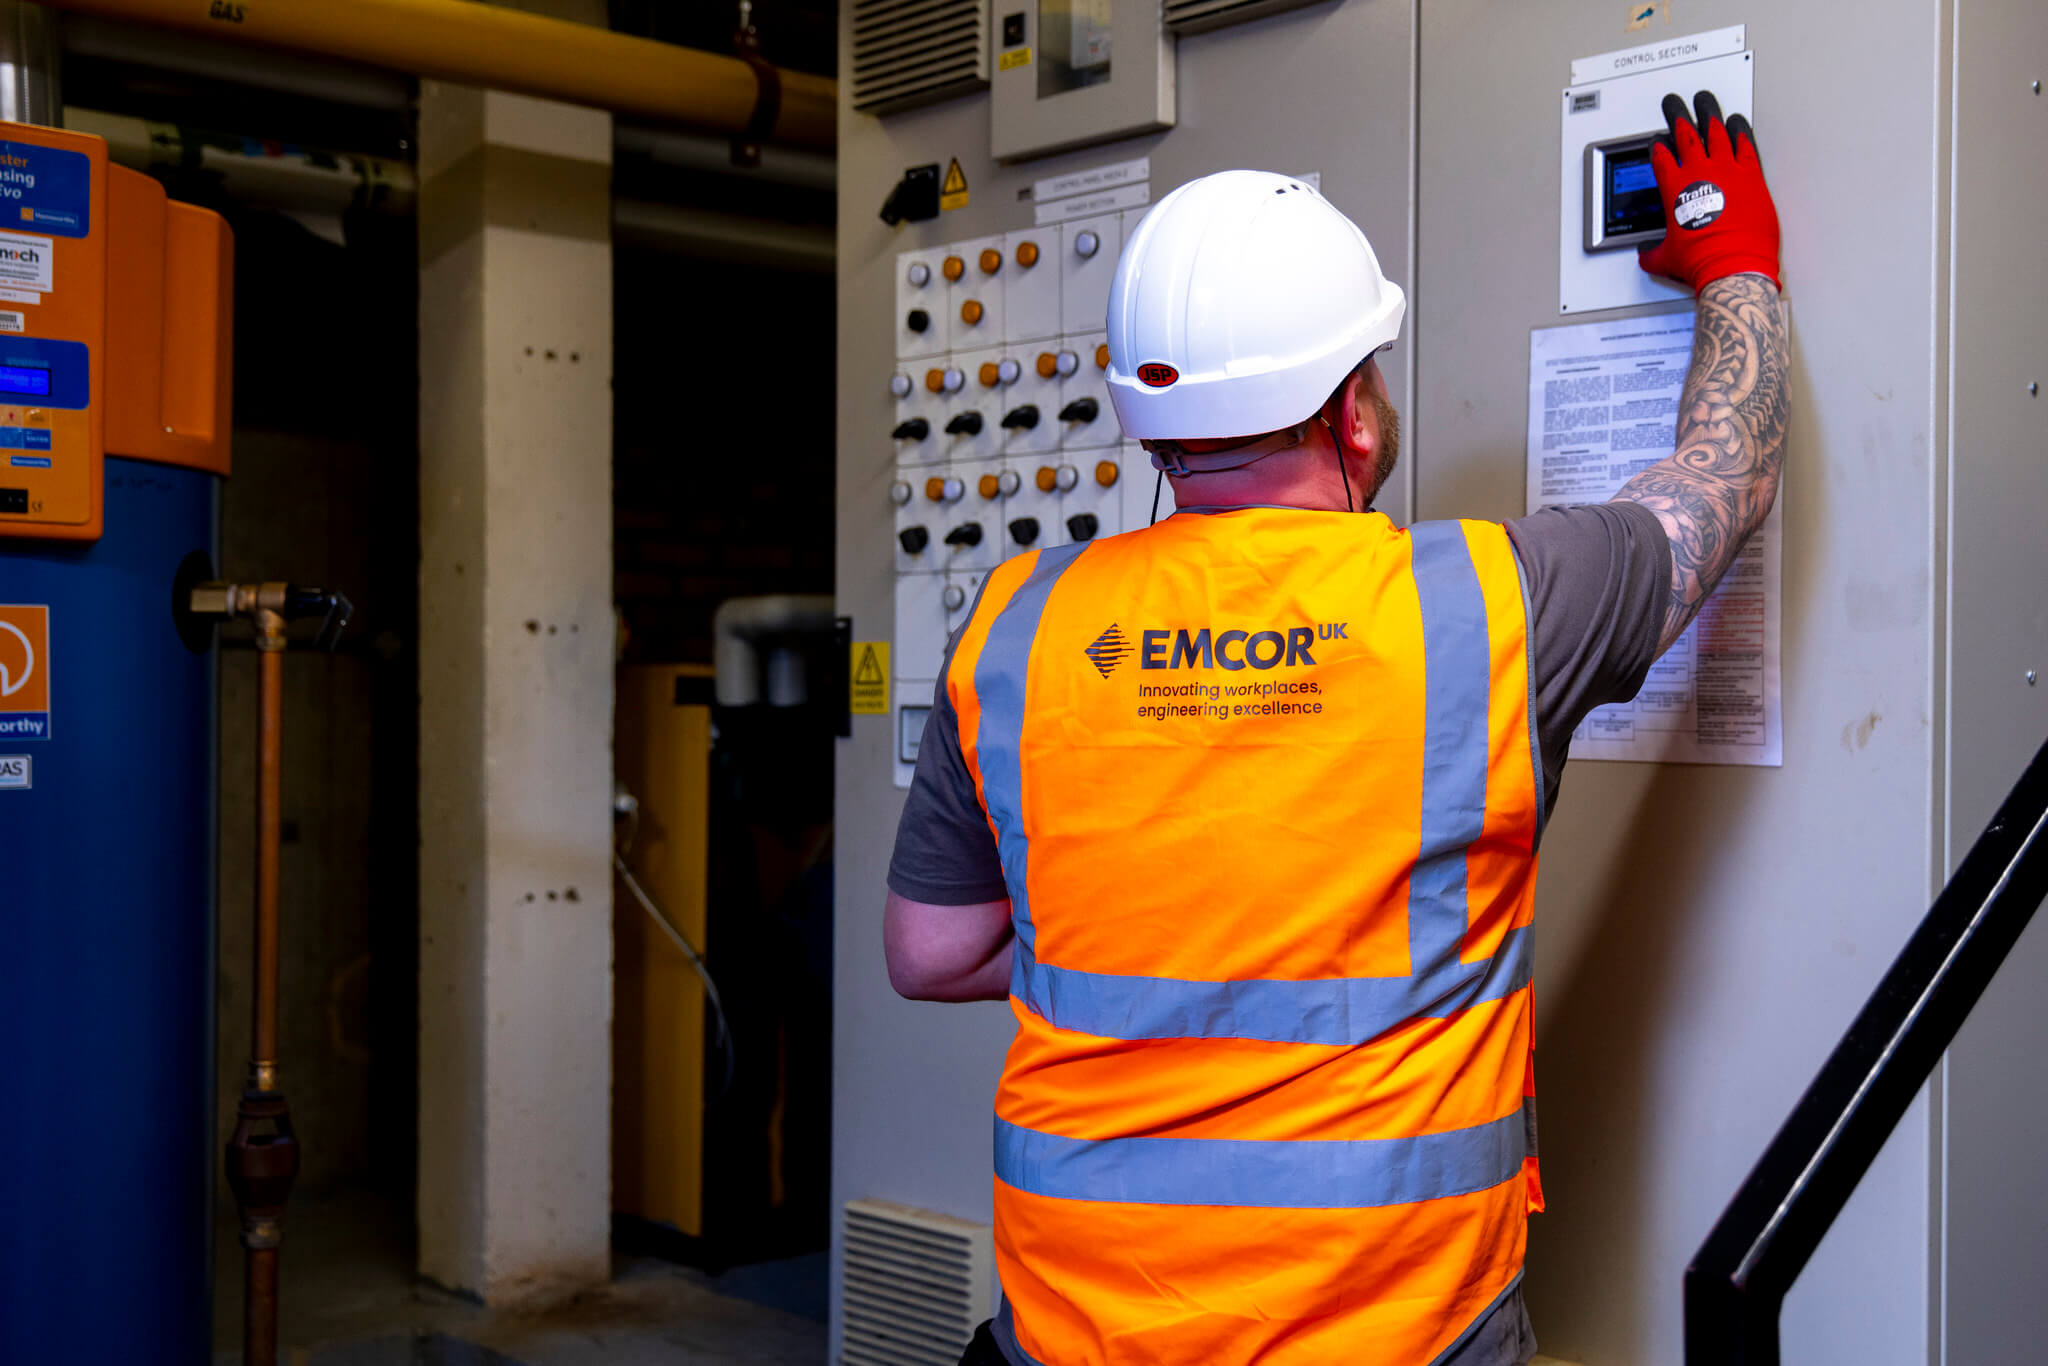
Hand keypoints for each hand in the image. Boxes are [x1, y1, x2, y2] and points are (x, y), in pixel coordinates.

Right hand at [1637, 90, 1780, 293]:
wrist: (1733, 266)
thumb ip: (1652, 251)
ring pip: (1717, 134)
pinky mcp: (1752, 177)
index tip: (1658, 141)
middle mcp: (1700, 174)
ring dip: (1710, 117)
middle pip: (1687, 136)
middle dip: (1680, 117)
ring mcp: (1728, 172)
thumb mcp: (1665, 258)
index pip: (1661, 158)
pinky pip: (1746, 147)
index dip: (1658, 147)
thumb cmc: (1702, 261)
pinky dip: (1741, 133)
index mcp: (1674, 190)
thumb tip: (1646, 253)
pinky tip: (1738, 124)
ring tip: (1706, 104)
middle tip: (1676, 105)